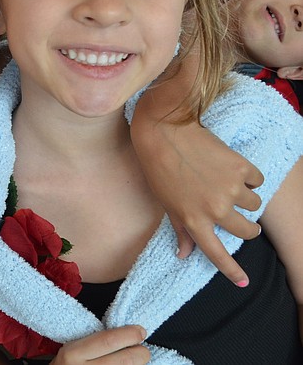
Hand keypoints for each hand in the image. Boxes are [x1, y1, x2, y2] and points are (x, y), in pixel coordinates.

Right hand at [51, 326, 149, 364]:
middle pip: (126, 359)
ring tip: (134, 361)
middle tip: (142, 349)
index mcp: (74, 354)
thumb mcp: (72, 349)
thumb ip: (95, 341)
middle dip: (141, 352)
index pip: (108, 340)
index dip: (129, 335)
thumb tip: (128, 335)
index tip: (140, 331)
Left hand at [132, 117, 262, 286]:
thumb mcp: (166, 203)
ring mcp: (230, 189)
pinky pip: (257, 180)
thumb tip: (184, 254)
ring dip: (245, 197)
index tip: (244, 282)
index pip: (216, 253)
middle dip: (248, 227)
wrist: (165, 133)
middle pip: (247, 231)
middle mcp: (215, 209)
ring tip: (225, 183)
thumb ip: (181, 230)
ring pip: (255, 204)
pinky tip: (229, 167)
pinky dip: (248, 176)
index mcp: (193, 220)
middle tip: (241, 218)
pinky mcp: (241, 168)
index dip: (231, 270)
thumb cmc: (159, 169)